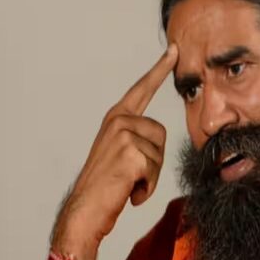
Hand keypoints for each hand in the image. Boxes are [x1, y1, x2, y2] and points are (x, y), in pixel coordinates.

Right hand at [52, 45, 177, 259]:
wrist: (85, 210)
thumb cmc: (106, 185)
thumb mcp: (119, 152)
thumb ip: (136, 135)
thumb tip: (157, 133)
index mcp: (117, 118)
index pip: (143, 89)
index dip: (159, 69)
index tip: (175, 49)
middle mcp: (119, 121)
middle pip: (161, 133)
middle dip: (153, 160)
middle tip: (129, 174)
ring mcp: (123, 134)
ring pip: (160, 153)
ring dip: (149, 176)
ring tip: (126, 182)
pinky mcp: (130, 152)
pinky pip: (156, 170)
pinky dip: (147, 188)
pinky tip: (128, 192)